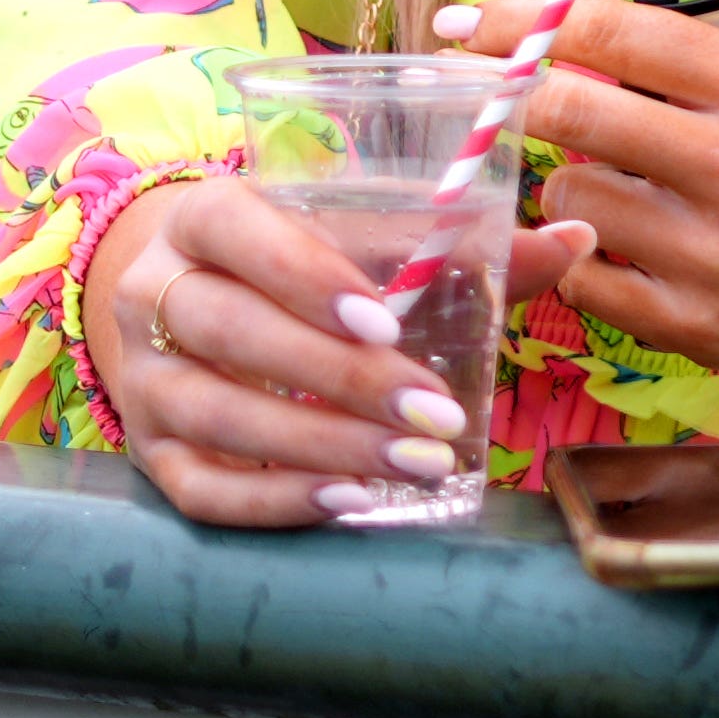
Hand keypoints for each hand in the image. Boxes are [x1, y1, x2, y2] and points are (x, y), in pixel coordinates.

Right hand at [79, 172, 595, 529]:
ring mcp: (143, 381)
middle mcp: (152, 293)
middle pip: (234, 334)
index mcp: (205, 216)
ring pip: (221, 418)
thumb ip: (452, 244)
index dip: (308, 276)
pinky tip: (353, 501)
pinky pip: (202, 490)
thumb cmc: (294, 259)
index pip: (240, 235)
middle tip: (440, 413)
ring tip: (419, 464)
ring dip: (325, 448)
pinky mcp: (150, 454)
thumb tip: (575, 239)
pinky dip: (278, 501)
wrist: (182, 301)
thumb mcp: (354, 236)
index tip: (388, 319)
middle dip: (345, 380)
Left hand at [439, 0, 718, 379]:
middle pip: (568, 109)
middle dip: (513, 98)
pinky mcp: (701, 328)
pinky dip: (592, 261)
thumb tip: (564, 45)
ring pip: (567, 199)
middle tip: (495, 100)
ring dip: (572, 187)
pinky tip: (634, 249)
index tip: (460, 24)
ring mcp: (713, 253)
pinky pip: (588, 283)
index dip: (518, 21)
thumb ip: (686, 69)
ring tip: (620, 191)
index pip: (608, 33)